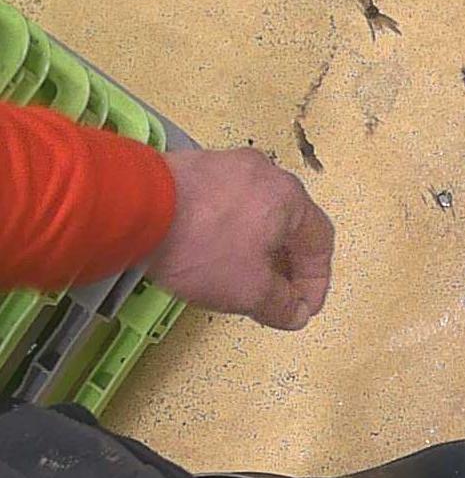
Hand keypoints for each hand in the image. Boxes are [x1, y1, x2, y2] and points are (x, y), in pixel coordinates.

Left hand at [146, 148, 333, 330]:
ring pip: (257, 214)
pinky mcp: (193, 167)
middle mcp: (265, 174)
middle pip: (289, 226)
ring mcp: (227, 165)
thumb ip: (283, 306)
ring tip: (240, 277)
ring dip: (257, 249)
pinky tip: (210, 253)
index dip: (316, 283)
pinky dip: (228, 232)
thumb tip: (295, 313)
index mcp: (290, 199)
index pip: (320, 244)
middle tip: (275, 296)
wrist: (131, 207)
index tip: (300, 309)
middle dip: (286, 266)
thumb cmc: (202, 246)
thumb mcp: (251, 290)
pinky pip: (225, 204)